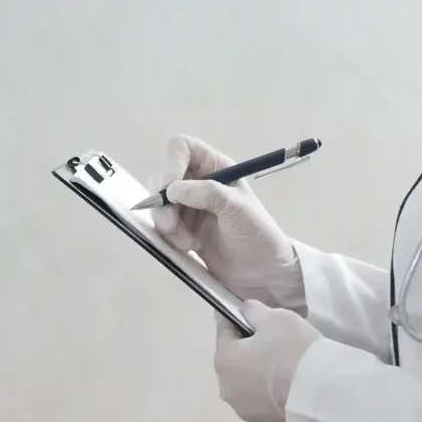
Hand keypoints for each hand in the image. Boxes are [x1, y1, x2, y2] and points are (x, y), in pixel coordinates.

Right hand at [153, 136, 304, 308]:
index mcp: (216, 168)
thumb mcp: (238, 209)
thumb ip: (208, 194)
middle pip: (164, 179)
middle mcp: (199, 183)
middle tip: (171, 226)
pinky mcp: (183, 228)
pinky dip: (170, 237)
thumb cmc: (258, 234)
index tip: (170, 189)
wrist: (262, 272)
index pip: (183, 149)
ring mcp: (189, 206)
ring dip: (167, 224)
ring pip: (159, 205)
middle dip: (164, 204)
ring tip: (189, 243)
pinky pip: (162, 225)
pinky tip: (190, 247)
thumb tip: (172, 189)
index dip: (171, 162)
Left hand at [215, 301, 319, 421]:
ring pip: (248, 384)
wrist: (321, 392)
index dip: (236, 319)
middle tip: (273, 341)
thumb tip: (246, 311)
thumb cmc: (292, 350)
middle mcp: (227, 388)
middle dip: (249, 350)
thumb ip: (254, 312)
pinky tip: (289, 387)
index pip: (224, 331)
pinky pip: (264, 402)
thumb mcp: (275, 318)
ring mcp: (245, 410)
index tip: (245, 313)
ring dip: (259, 375)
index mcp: (224, 360)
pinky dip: (272, 393)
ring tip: (283, 367)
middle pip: (235, 361)